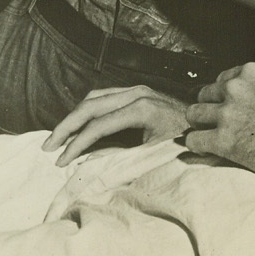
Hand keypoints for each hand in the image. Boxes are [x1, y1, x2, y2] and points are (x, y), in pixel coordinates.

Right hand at [42, 85, 188, 166]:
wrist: (207, 125)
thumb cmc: (186, 142)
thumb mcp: (155, 154)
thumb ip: (122, 157)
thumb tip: (88, 165)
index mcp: (141, 109)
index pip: (97, 126)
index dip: (76, 145)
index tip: (59, 161)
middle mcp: (137, 93)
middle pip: (90, 106)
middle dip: (66, 127)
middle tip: (47, 147)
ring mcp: (138, 90)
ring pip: (94, 98)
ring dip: (73, 117)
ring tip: (58, 137)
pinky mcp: (138, 92)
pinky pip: (104, 97)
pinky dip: (87, 111)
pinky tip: (78, 126)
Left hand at [185, 63, 254, 180]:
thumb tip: (246, 98)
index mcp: (251, 72)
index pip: (220, 79)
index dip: (222, 95)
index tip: (226, 105)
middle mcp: (236, 88)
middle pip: (203, 95)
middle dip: (209, 109)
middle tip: (218, 122)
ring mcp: (228, 113)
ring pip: (193, 115)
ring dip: (200, 126)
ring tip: (210, 135)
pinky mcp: (223, 140)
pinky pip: (193, 141)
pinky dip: (198, 147)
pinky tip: (208, 150)